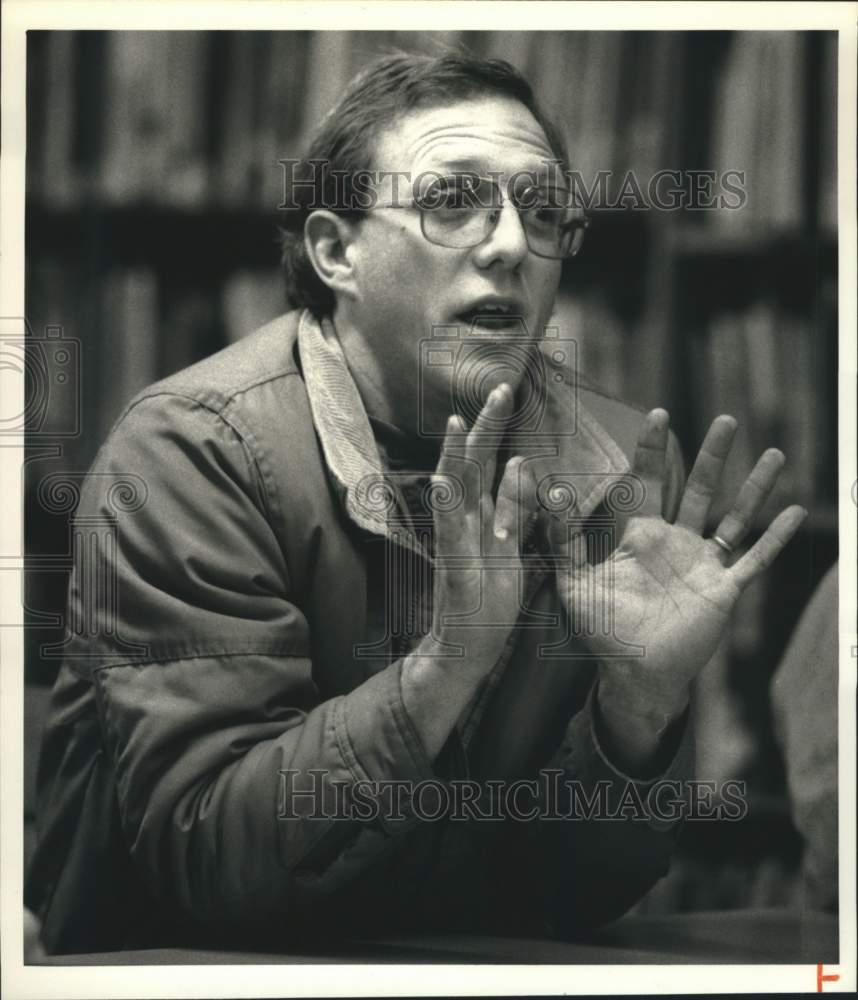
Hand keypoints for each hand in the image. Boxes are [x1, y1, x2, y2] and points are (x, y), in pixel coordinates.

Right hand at [428, 383, 536, 671]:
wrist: (466, 648)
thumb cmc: (487, 600)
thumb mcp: (512, 547)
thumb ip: (516, 508)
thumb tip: (521, 462)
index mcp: (483, 515)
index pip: (489, 461)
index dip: (495, 426)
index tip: (506, 389)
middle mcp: (466, 521)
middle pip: (473, 464)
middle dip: (484, 427)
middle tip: (498, 388)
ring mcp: (456, 542)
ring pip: (454, 492)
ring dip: (453, 457)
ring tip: (454, 422)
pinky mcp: (454, 567)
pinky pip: (448, 534)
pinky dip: (443, 508)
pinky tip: (441, 483)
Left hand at [548, 409, 806, 720]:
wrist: (632, 673)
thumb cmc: (601, 628)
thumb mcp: (574, 580)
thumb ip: (562, 539)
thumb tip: (548, 496)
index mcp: (640, 535)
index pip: (649, 482)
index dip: (653, 450)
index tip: (658, 414)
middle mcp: (676, 542)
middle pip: (699, 488)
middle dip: (713, 455)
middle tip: (727, 420)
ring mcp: (703, 563)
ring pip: (734, 516)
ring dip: (754, 488)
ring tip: (775, 454)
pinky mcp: (723, 588)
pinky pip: (753, 559)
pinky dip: (774, 538)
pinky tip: (797, 512)